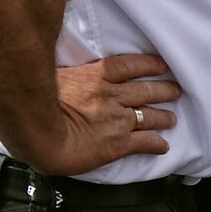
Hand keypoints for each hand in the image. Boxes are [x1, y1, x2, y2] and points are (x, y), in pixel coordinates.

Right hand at [35, 52, 180, 175]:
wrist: (39, 132)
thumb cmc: (36, 103)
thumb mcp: (52, 75)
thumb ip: (67, 74)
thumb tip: (64, 72)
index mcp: (96, 75)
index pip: (131, 66)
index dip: (149, 65)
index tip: (160, 65)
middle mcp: (112, 96)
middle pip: (146, 90)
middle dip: (163, 90)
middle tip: (174, 90)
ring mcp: (117, 120)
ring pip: (150, 115)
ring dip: (164, 116)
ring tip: (171, 118)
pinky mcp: (118, 144)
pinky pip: (145, 142)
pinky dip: (157, 144)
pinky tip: (162, 146)